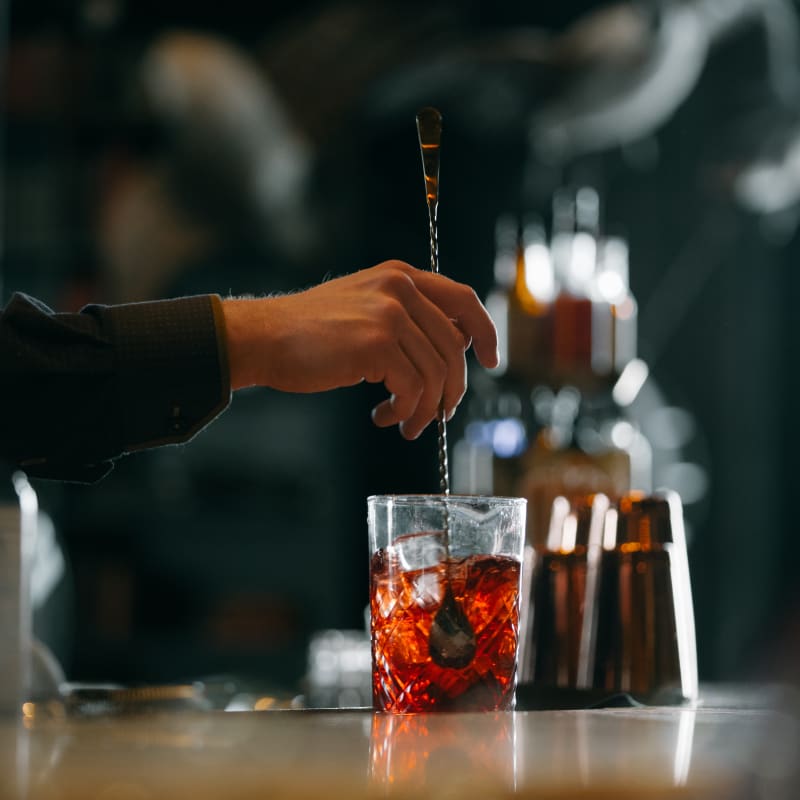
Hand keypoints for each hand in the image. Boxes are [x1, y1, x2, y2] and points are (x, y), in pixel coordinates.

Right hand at [221, 260, 498, 439]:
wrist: (266, 337)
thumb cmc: (311, 333)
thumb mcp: (365, 307)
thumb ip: (406, 318)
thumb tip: (449, 352)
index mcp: (401, 276)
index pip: (463, 300)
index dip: (485, 332)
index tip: (490, 361)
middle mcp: (400, 288)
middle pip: (454, 347)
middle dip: (451, 389)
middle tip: (438, 415)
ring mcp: (389, 313)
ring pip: (436, 373)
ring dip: (425, 409)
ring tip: (404, 423)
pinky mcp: (376, 343)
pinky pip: (414, 388)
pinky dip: (406, 411)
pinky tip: (385, 417)